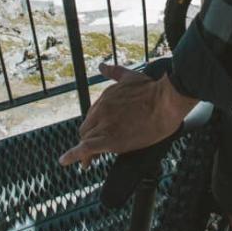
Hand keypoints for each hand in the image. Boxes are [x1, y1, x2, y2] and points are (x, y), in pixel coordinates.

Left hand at [58, 63, 196, 169]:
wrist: (165, 101)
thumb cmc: (153, 89)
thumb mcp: (130, 76)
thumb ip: (114, 72)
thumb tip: (102, 67)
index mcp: (105, 98)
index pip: (93, 115)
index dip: (95, 126)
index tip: (99, 133)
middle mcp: (101, 110)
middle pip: (87, 128)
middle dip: (89, 139)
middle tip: (94, 152)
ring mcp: (105, 125)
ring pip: (86, 140)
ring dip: (85, 152)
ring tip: (86, 163)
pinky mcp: (110, 139)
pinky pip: (86, 148)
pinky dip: (73, 156)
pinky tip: (65, 161)